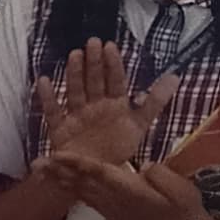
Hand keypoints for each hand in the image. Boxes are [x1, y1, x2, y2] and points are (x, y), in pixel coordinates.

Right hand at [33, 41, 143, 180]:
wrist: (94, 176)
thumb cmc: (116, 148)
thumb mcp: (139, 125)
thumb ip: (155, 102)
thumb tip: (176, 76)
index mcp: (114, 104)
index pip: (115, 80)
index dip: (113, 64)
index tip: (110, 46)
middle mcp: (94, 106)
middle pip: (94, 82)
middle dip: (93, 63)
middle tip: (92, 43)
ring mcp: (77, 116)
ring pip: (75, 92)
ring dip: (74, 74)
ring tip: (75, 55)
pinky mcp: (61, 129)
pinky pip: (53, 112)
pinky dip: (48, 98)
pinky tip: (44, 81)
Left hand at [47, 143, 219, 219]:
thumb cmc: (185, 207)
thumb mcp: (181, 188)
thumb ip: (161, 176)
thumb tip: (144, 166)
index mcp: (131, 191)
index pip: (100, 174)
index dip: (78, 164)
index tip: (59, 155)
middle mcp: (115, 201)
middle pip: (82, 184)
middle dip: (58, 172)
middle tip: (36, 163)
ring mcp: (111, 209)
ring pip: (81, 193)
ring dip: (59, 181)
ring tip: (39, 172)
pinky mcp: (111, 214)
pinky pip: (87, 200)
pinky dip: (71, 191)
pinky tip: (59, 184)